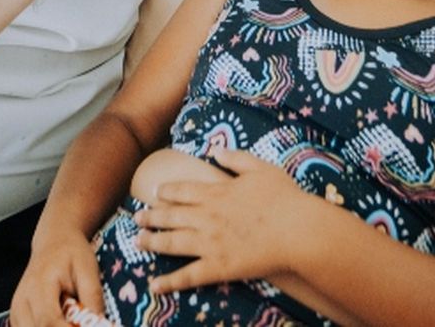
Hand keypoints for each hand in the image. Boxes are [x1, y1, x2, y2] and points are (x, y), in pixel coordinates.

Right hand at [8, 227, 103, 326]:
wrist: (54, 241)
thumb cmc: (72, 254)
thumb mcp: (88, 270)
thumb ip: (92, 298)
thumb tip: (99, 323)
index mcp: (39, 286)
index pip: (49, 321)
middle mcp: (22, 301)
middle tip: (80, 323)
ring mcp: (16, 311)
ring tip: (71, 320)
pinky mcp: (17, 318)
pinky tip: (61, 321)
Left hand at [133, 148, 314, 292]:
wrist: (297, 229)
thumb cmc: (283, 197)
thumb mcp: (260, 168)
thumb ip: (235, 158)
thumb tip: (215, 149)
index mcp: (216, 192)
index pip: (182, 191)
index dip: (166, 192)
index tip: (155, 193)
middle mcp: (207, 216)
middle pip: (171, 215)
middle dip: (152, 216)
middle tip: (138, 218)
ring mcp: (210, 243)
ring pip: (172, 242)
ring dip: (152, 242)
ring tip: (138, 242)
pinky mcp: (218, 267)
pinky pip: (188, 276)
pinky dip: (169, 282)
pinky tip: (154, 285)